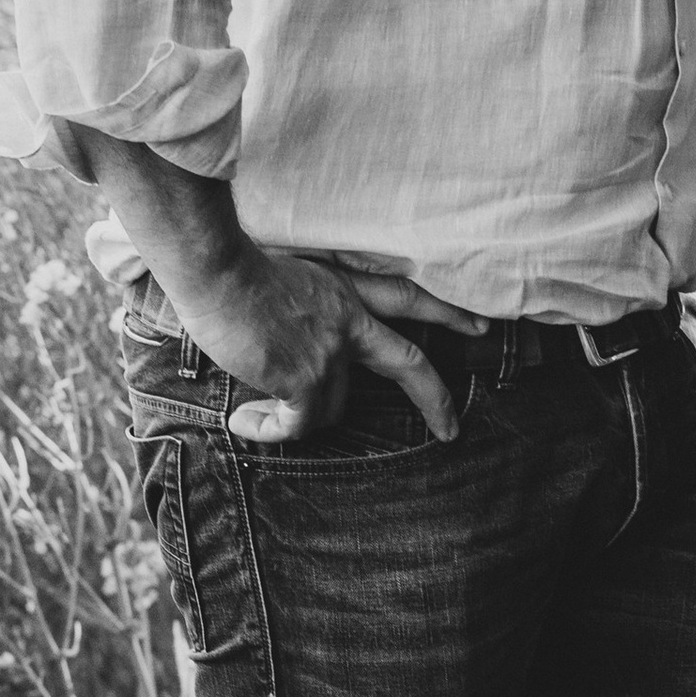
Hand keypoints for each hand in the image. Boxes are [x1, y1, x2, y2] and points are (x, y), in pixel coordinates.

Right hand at [121, 227, 485, 444]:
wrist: (217, 270)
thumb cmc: (232, 266)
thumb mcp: (285, 273)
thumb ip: (301, 303)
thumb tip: (285, 343)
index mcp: (345, 289)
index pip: (407, 298)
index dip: (446, 312)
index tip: (478, 326)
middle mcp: (348, 321)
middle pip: (408, 362)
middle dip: (437, 398)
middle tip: (451, 428)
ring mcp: (331, 352)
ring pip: (335, 407)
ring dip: (301, 418)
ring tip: (261, 415)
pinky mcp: (305, 379)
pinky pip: (299, 424)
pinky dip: (272, 430)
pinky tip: (245, 423)